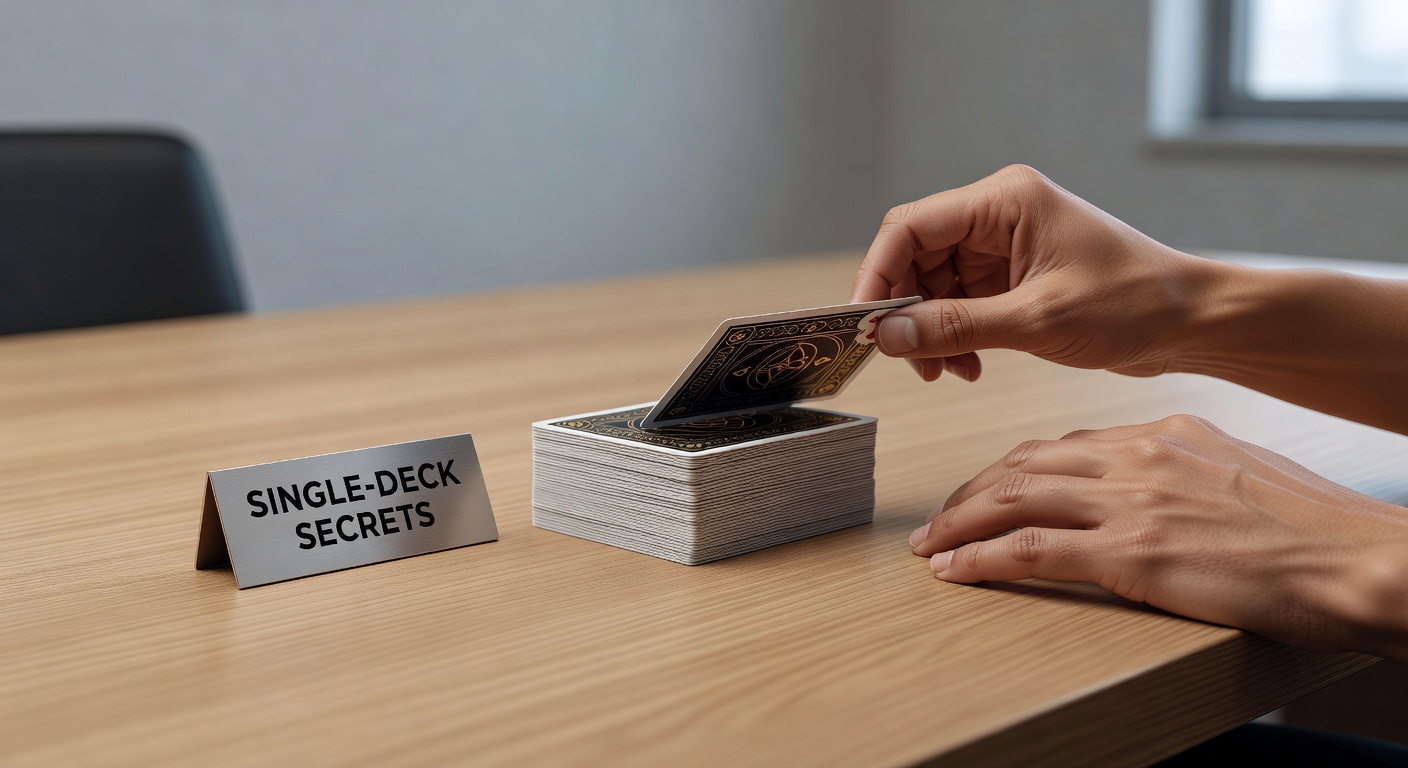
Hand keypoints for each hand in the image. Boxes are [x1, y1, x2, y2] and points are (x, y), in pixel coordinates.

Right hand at [852, 165, 1214, 381]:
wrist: (1192, 324)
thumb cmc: (1136, 303)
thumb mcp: (1038, 320)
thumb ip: (957, 326)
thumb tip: (890, 334)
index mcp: (1004, 201)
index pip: (910, 226)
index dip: (878, 273)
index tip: (866, 322)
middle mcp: (999, 216)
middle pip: (916, 257)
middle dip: (907, 311)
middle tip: (909, 358)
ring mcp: (1005, 247)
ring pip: (934, 286)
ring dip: (931, 331)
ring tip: (946, 370)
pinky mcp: (1013, 278)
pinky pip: (960, 304)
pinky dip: (956, 337)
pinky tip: (970, 366)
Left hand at [908, 414, 1407, 659]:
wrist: (1352, 559)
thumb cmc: (1308, 529)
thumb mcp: (1234, 474)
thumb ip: (1179, 472)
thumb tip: (1148, 488)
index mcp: (1160, 435)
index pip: (1059, 445)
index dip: (1007, 471)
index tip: (983, 492)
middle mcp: (1136, 457)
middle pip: (1022, 466)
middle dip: (970, 495)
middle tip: (938, 522)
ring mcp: (1130, 502)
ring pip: (1013, 499)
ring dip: (960, 525)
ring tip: (931, 548)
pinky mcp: (1131, 553)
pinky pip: (1032, 550)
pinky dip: (983, 559)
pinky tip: (958, 572)